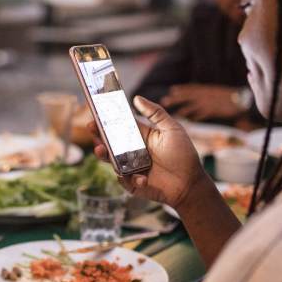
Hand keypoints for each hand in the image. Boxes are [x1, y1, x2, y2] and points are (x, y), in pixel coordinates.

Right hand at [89, 96, 205, 208]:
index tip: (96, 113)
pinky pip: (124, 180)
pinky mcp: (133, 184)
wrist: (190, 183)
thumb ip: (155, 113)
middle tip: (92, 128)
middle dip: (98, 136)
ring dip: (104, 155)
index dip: (107, 120)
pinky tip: (143, 178)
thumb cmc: (183, 155)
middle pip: (110, 143)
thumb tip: (137, 97)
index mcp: (140, 137)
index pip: (119, 126)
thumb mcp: (172, 129)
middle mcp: (133, 152)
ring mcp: (132, 168)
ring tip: (101, 150)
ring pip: (111, 161)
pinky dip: (130, 178)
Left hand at [160, 84, 239, 121]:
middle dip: (175, 99)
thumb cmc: (229, 98)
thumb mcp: (216, 93)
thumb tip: (197, 96)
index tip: (172, 90)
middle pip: (187, 96)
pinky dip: (195, 118)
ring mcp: (208, 102)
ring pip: (191, 106)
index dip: (181, 89)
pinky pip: (201, 115)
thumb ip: (205, 94)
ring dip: (182, 111)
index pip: (191, 88)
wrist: (242, 100)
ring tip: (174, 115)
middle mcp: (204, 95)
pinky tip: (189, 122)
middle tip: (164, 101)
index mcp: (206, 90)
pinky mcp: (213, 110)